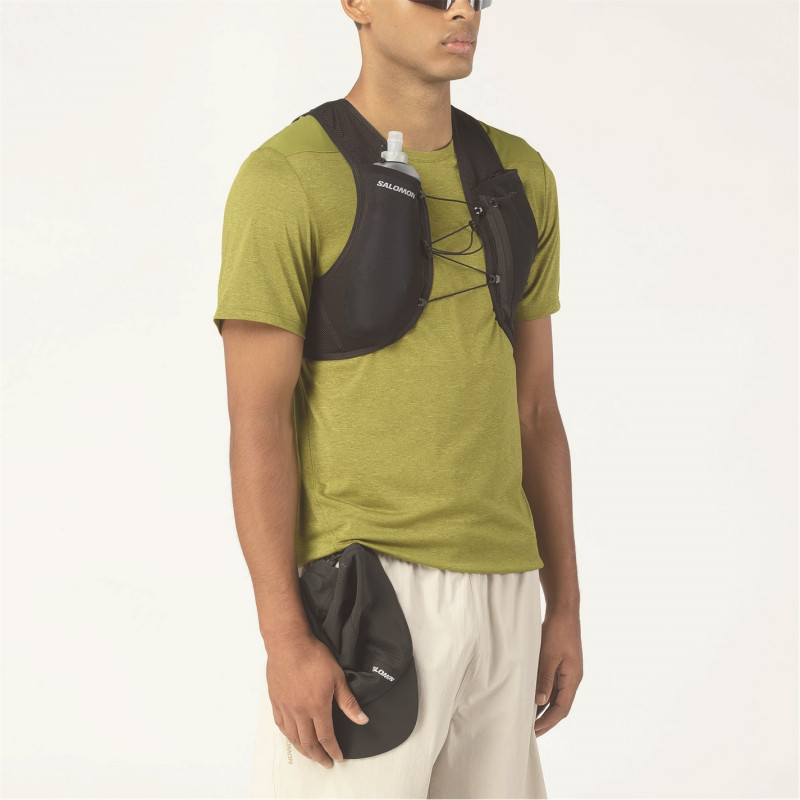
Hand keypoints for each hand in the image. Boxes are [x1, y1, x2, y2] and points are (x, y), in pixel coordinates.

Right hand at [266, 633, 369, 767]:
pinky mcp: (276, 701)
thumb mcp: (337, 677)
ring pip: (294, 737)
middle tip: (325, 763)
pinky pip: (281, 726)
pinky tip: (292, 737)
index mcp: (317, 706)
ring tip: (311, 755)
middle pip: (309, 743)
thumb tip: (362, 719)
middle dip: (319, 756)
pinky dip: (288, 736)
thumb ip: (348, 702)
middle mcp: (300, 711)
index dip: (333, 750)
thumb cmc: (313, 655)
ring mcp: (286, 707)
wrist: (289, 643)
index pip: (326, 737)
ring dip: (304, 750)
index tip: (338, 758)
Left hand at [533, 608, 582, 736]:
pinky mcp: (562, 665)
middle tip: (531, 732)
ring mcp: (568, 672)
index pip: (562, 708)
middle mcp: (572, 678)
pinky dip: (544, 694)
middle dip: (547, 719)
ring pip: (557, 696)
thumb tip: (540, 702)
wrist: (564, 611)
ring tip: (530, 718)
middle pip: (560, 706)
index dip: (549, 721)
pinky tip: (533, 697)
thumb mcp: (548, 656)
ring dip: (545, 708)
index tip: (535, 731)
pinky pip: (554, 685)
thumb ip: (544, 679)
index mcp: (572, 679)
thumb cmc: (557, 631)